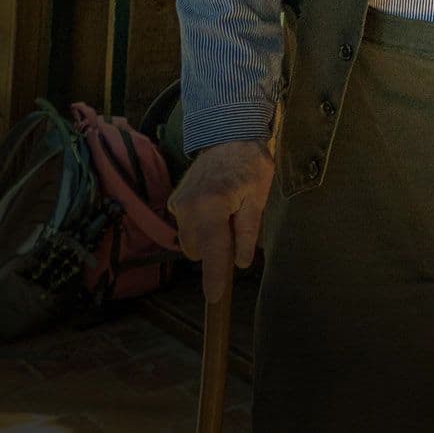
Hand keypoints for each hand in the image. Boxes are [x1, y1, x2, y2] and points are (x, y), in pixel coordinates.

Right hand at [168, 138, 274, 300]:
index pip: (212, 250)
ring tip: (229, 213)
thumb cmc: (250, 166)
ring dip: (208, 238)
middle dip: (216, 250)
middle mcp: (187, 207)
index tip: (215, 297)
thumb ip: (248, 231)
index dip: (215, 276)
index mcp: (211, 206)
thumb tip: (240, 262)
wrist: (228, 136)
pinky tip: (216, 207)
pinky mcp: (175, 201)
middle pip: (199, 250)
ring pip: (191, 241)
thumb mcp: (258, 197)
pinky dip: (201, 226)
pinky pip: (187, 227)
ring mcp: (177, 204)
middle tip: (238, 227)